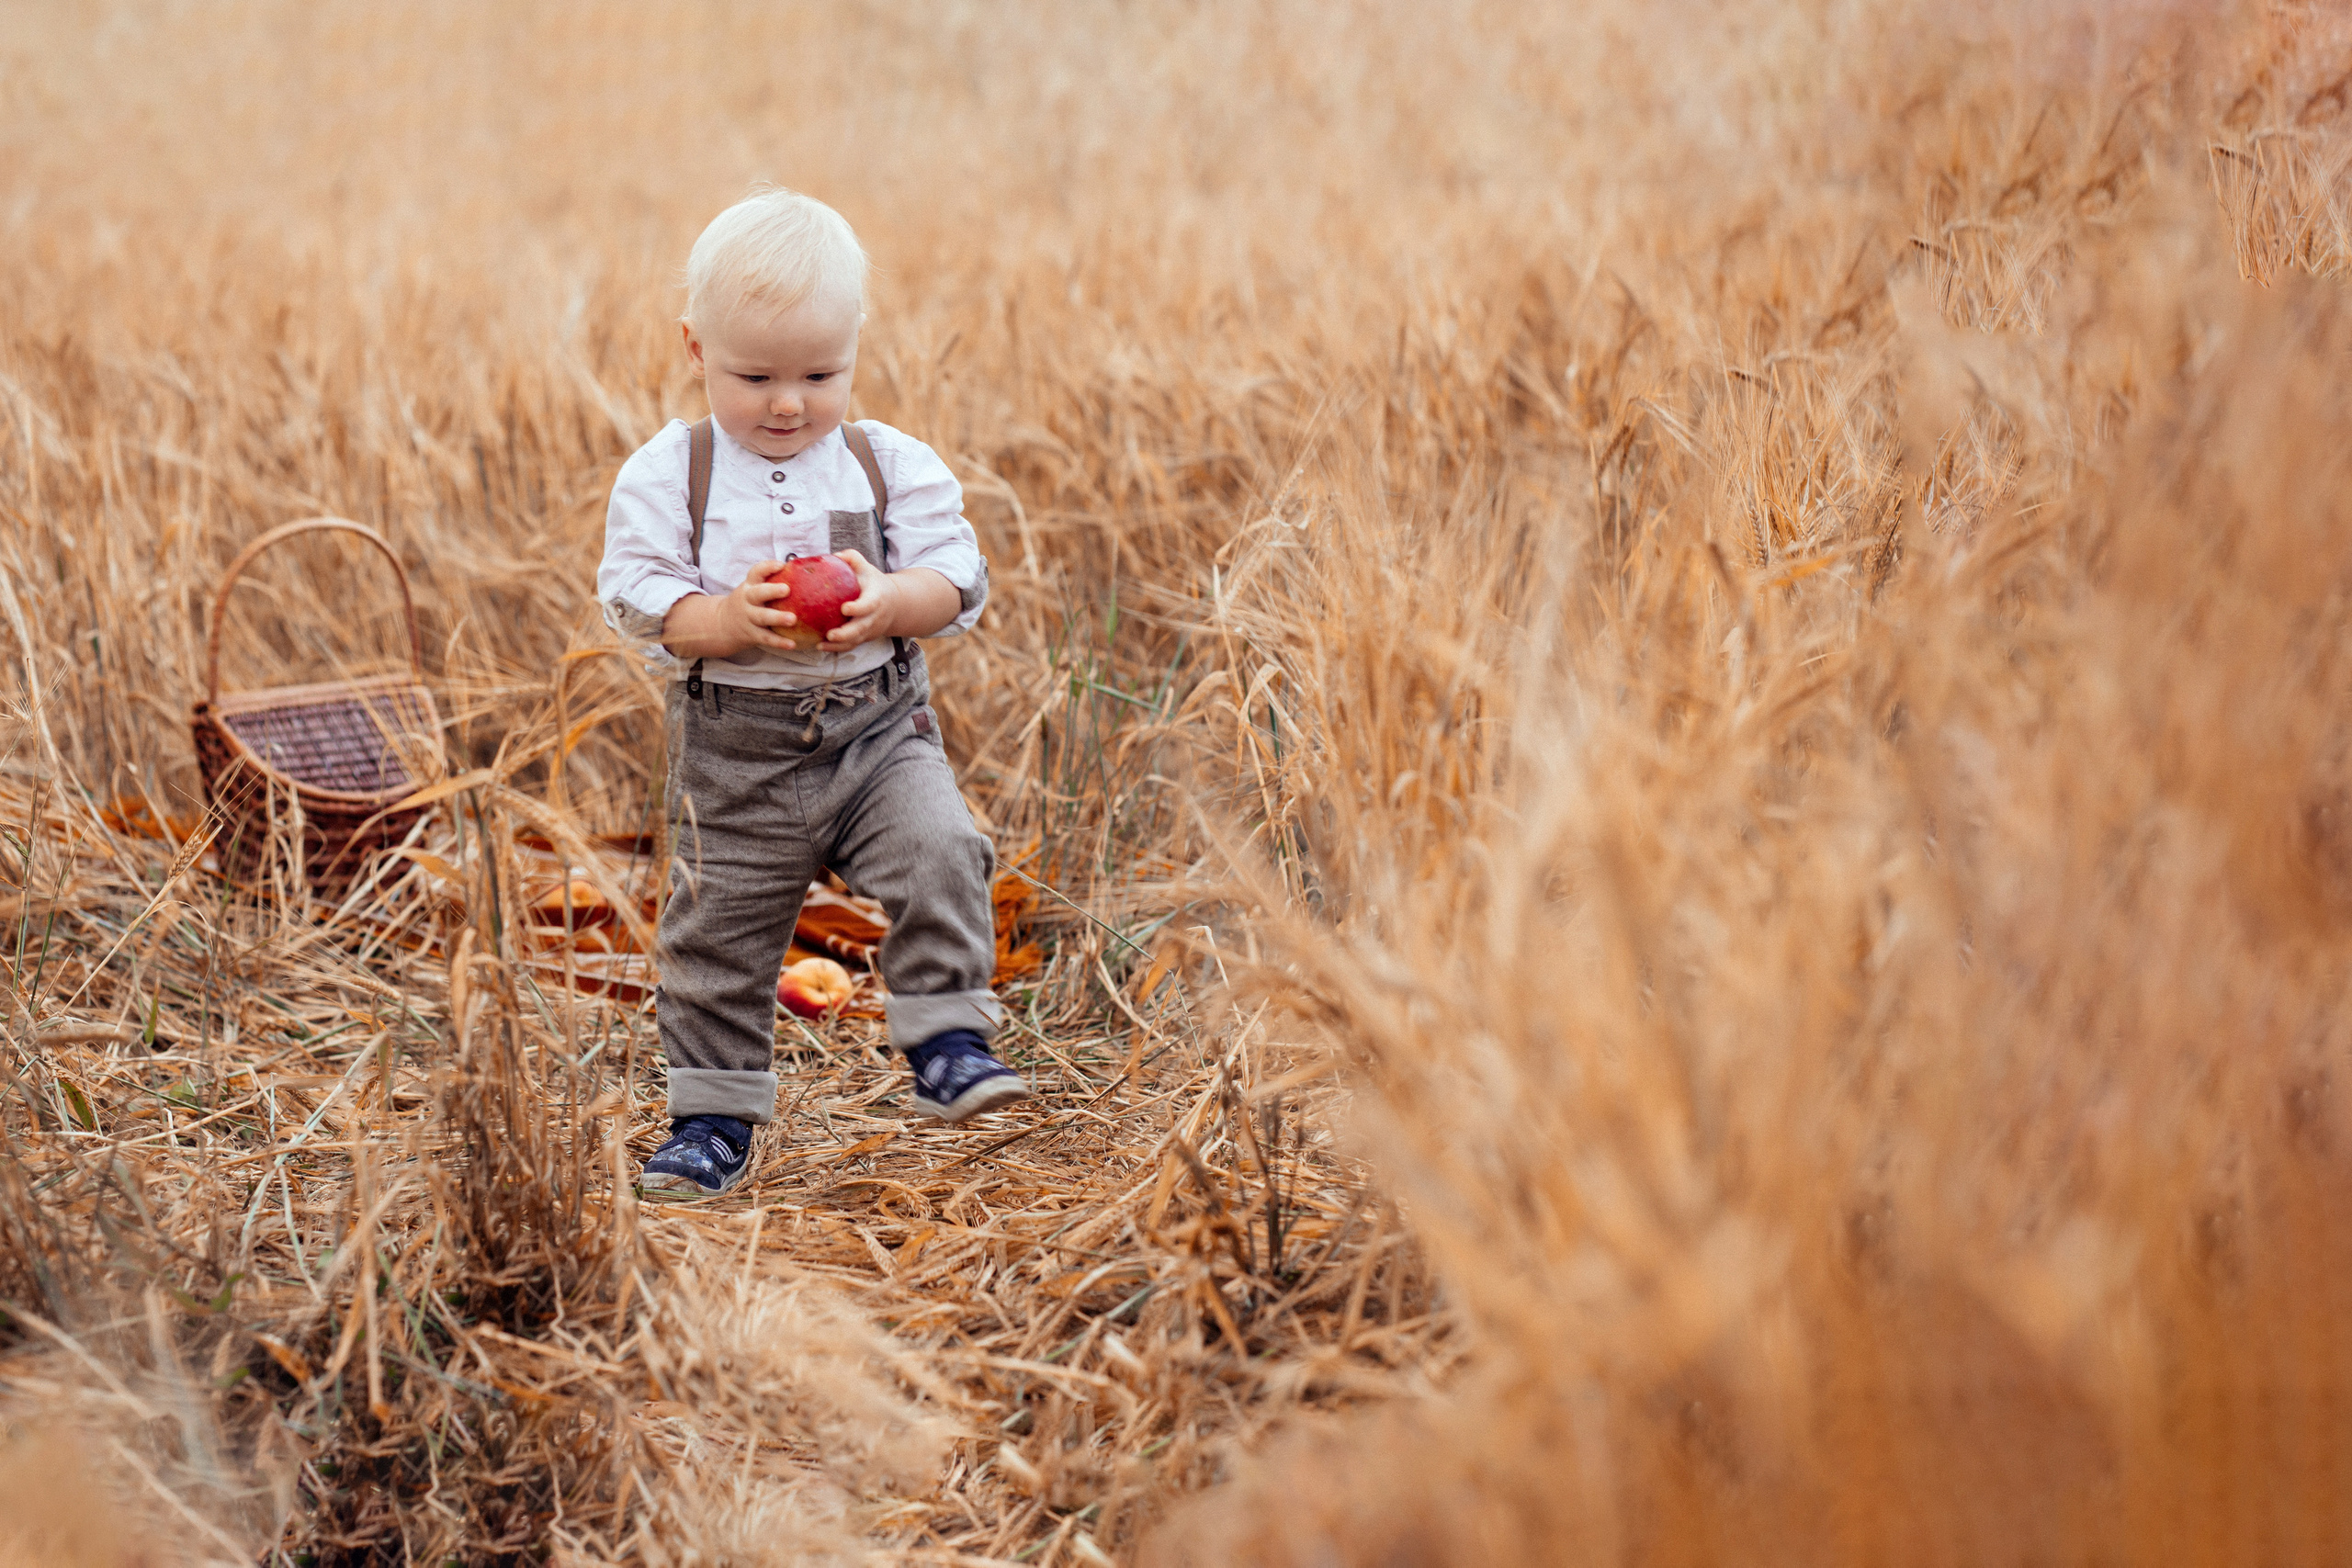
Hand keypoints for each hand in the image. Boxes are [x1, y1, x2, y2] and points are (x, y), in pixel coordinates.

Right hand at [657, 561, 801, 659]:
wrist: (722, 624)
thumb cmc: (750, 602)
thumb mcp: (754, 588)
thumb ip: (773, 581)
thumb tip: (806, 570)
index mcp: (750, 585)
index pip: (756, 572)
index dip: (768, 567)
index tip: (781, 565)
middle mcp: (748, 599)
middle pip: (757, 594)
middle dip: (771, 591)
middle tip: (787, 589)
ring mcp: (748, 617)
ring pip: (762, 617)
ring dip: (777, 618)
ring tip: (793, 619)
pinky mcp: (752, 634)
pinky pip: (766, 638)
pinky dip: (779, 642)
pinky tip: (792, 644)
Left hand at [821, 553, 965, 647]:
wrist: (895, 605)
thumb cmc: (874, 584)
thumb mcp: (867, 568)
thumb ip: (852, 559)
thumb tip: (834, 555)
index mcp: (875, 598)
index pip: (868, 605)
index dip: (858, 608)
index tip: (845, 608)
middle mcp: (873, 617)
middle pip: (861, 628)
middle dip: (846, 634)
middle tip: (830, 634)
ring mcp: (869, 630)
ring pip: (855, 640)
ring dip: (839, 645)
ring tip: (821, 644)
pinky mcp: (863, 638)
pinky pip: (851, 646)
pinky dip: (836, 649)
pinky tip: (820, 646)